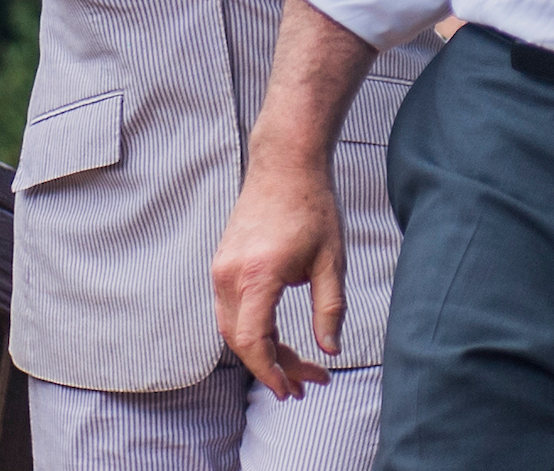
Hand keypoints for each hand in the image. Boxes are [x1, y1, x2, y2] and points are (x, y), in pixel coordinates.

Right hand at [211, 154, 345, 398]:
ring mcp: (221, 268)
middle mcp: (230, 275)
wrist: (285, 163)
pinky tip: (277, 339)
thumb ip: (330, 309)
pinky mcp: (222, 263)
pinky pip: (230, 310)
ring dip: (261, 351)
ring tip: (296, 367)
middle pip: (240, 341)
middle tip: (307, 383)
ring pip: (232, 328)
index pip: (253, 342)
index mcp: (257, 275)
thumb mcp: (332, 261)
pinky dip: (251, 330)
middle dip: (273, 368)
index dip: (272, 372)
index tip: (293, 390)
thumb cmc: (313, 207)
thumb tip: (330, 350)